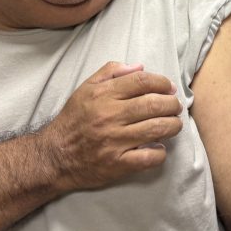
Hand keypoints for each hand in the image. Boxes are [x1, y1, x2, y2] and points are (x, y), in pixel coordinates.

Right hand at [41, 62, 182, 192]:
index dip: (162, 82)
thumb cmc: (74, 119)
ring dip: (173, 125)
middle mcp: (109, 116)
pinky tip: (158, 147)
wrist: (55, 156)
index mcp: (102, 95)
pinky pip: (149, 157)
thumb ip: (111, 72)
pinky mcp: (118, 164)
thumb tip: (139, 67)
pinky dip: (160, 152)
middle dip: (172, 104)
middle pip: (154, 104)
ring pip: (157, 129)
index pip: (142, 82)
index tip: (169, 87)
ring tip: (174, 124)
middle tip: (175, 106)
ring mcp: (114, 141)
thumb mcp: (86, 88)